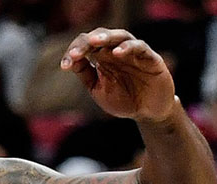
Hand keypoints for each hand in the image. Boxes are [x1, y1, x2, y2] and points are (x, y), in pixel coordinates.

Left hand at [61, 28, 176, 122]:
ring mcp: (134, 53)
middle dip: (86, 42)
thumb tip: (70, 61)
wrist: (148, 113)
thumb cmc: (123, 99)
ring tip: (94, 41)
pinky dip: (128, 47)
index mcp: (102, 58)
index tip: (65, 66)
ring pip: (120, 36)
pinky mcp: (151, 58)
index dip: (73, 52)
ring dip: (106, 37)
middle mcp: (117, 52)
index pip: (86, 46)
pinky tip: (116, 52)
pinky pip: (140, 47)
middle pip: (101, 37)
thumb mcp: (98, 89)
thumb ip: (85, 75)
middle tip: (75, 53)